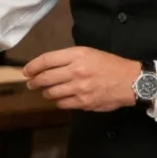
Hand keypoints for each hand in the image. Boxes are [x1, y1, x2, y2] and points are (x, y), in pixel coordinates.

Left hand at [23, 47, 139, 111]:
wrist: (130, 81)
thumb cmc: (109, 65)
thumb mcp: (89, 53)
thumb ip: (69, 59)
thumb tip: (47, 67)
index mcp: (78, 55)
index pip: (47, 60)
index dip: (33, 66)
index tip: (26, 71)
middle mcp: (77, 71)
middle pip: (46, 78)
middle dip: (34, 82)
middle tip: (31, 84)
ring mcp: (80, 88)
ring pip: (52, 92)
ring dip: (46, 92)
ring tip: (46, 91)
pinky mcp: (84, 102)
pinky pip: (63, 104)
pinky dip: (58, 101)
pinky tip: (60, 98)